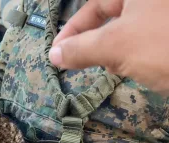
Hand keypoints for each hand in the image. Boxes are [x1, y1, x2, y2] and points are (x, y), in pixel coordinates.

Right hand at [49, 0, 168, 94]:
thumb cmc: (165, 47)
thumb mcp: (116, 45)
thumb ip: (80, 48)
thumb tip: (53, 55)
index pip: (94, 5)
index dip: (72, 29)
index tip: (57, 52)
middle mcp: (149, 4)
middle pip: (110, 17)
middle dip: (97, 42)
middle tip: (87, 62)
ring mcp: (159, 20)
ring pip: (126, 32)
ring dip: (116, 52)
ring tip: (121, 66)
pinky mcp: (165, 38)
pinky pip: (143, 43)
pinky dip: (133, 57)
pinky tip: (136, 68)